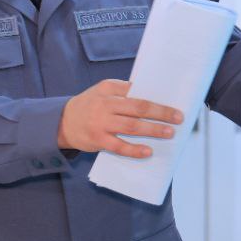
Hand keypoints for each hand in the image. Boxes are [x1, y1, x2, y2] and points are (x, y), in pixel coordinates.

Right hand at [57, 79, 182, 157]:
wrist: (62, 122)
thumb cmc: (89, 105)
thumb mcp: (102, 91)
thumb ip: (123, 91)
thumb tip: (151, 96)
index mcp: (109, 88)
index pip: (137, 92)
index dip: (156, 98)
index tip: (173, 102)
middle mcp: (105, 104)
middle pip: (138, 108)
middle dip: (161, 113)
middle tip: (178, 118)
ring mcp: (101, 123)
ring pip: (132, 127)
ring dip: (153, 130)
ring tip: (169, 133)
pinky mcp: (98, 141)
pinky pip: (120, 146)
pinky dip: (135, 150)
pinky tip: (148, 151)